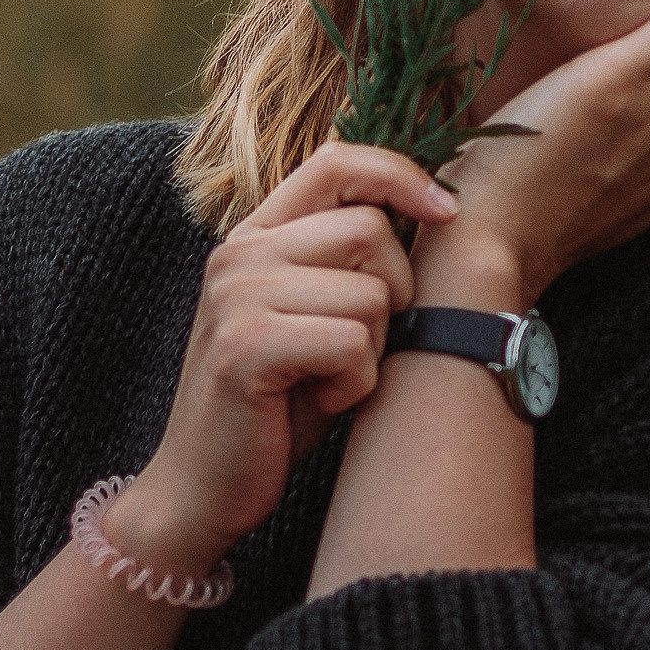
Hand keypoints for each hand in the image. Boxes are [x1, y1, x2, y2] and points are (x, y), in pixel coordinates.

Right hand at [110, 144, 457, 577]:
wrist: (203, 487)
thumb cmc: (277, 405)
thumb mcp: (316, 316)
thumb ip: (350, 262)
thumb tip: (436, 206)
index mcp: (256, 236)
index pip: (337, 161)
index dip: (402, 175)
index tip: (446, 212)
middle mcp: (240, 254)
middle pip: (370, 230)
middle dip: (394, 293)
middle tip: (359, 346)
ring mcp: (237, 296)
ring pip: (370, 294)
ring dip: (374, 350)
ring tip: (332, 378)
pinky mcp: (246, 347)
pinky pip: (352, 343)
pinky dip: (356, 383)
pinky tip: (322, 402)